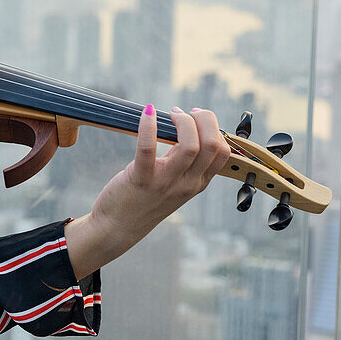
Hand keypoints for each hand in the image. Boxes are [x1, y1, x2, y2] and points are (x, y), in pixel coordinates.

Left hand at [65, 105, 229, 278]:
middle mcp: (187, 184)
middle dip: (203, 120)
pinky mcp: (141, 180)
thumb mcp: (174, 183)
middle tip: (184, 113)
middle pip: (211, 145)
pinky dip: (148, 126)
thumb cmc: (144, 199)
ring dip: (182, 121)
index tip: (196, 117)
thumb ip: (183, 162)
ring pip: (189, 146)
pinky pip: (148, 149)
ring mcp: (165, 183)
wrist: (118, 227)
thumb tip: (185, 127)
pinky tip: (146, 112)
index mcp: (197, 183)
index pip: (222, 152)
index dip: (213, 128)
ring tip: (169, 114)